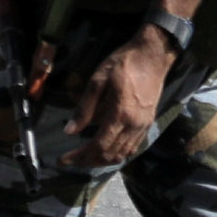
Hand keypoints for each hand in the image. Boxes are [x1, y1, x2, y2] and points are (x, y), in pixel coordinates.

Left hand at [65, 23, 173, 167]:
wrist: (153, 55)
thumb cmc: (123, 63)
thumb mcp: (98, 80)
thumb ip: (84, 108)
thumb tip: (70, 132)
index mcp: (120, 114)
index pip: (98, 146)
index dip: (79, 156)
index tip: (62, 159)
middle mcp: (134, 125)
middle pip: (109, 155)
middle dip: (87, 161)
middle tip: (71, 160)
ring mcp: (143, 126)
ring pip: (122, 154)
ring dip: (102, 160)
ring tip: (85, 157)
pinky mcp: (148, 123)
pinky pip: (132, 147)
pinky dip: (117, 153)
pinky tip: (106, 149)